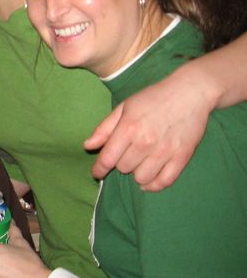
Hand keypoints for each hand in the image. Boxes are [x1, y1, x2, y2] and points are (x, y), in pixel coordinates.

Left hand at [84, 70, 208, 190]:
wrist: (190, 92)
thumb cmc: (153, 98)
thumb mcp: (124, 107)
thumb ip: (104, 128)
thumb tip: (88, 146)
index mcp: (128, 128)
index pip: (107, 158)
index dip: (99, 169)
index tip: (96, 173)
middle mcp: (145, 142)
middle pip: (123, 168)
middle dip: (120, 163)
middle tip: (127, 153)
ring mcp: (165, 151)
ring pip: (141, 178)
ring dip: (137, 173)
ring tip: (139, 162)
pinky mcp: (182, 157)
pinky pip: (164, 182)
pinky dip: (154, 185)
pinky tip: (149, 179)